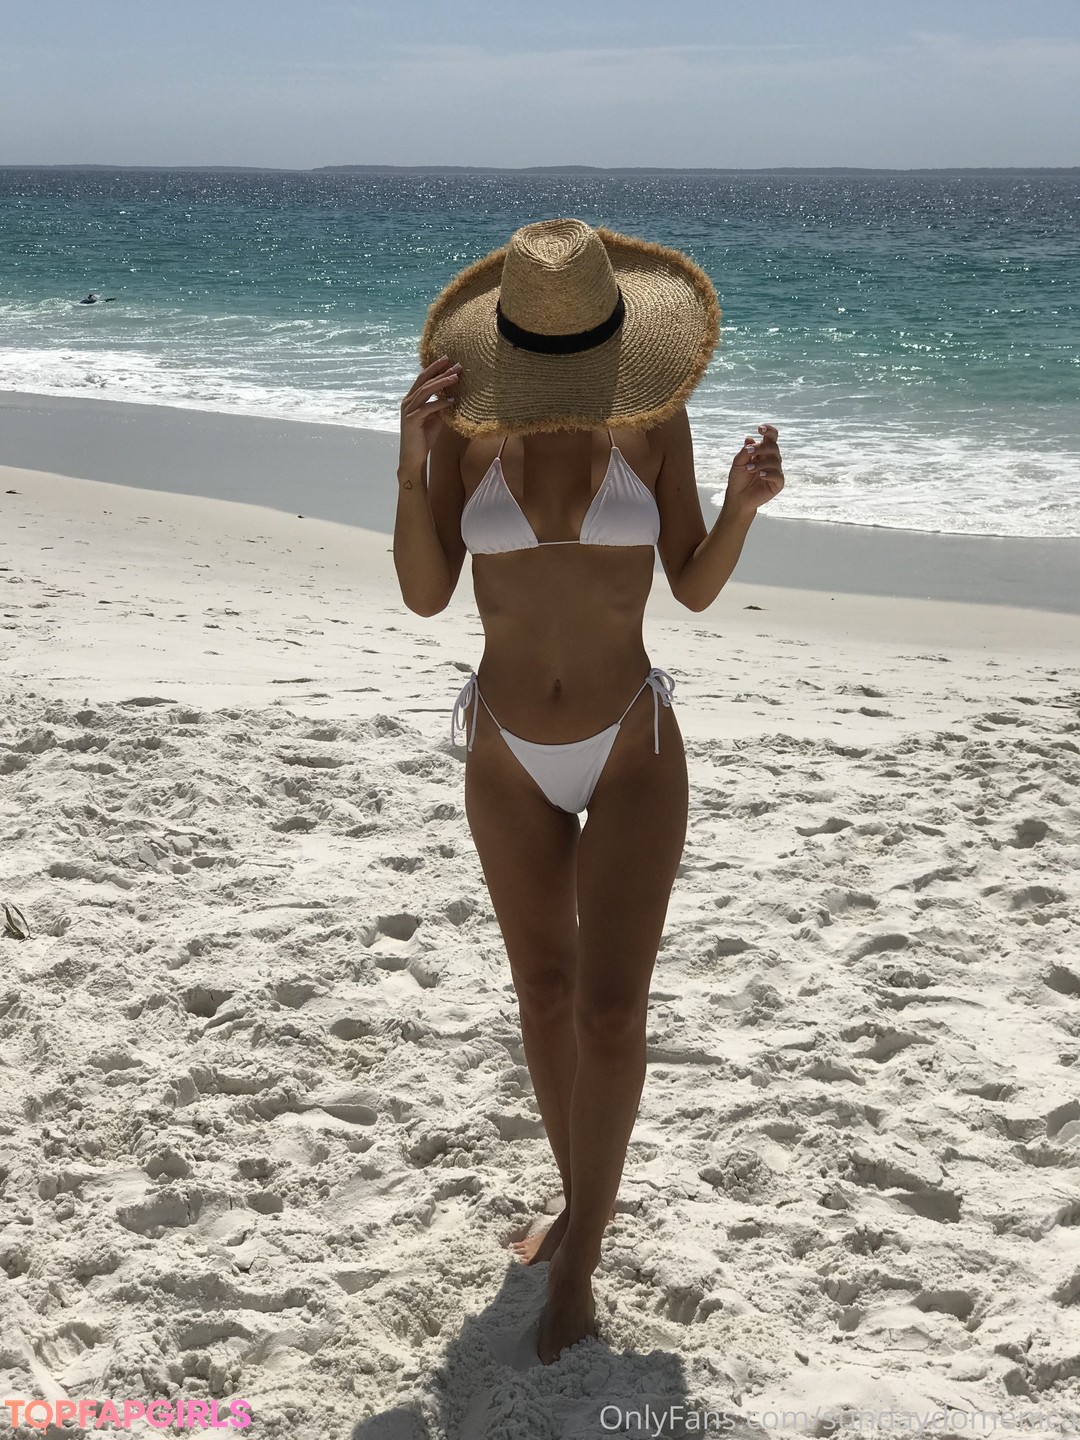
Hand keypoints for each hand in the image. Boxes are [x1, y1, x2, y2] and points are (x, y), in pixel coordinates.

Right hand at [398, 356, 460, 475]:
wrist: (413, 457)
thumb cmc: (424, 437)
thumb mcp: (435, 418)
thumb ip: (440, 405)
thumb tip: (453, 394)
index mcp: (412, 399)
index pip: (423, 378)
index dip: (434, 368)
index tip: (448, 359)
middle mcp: (407, 401)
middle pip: (424, 381)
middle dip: (440, 371)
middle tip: (455, 365)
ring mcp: (408, 410)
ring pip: (425, 392)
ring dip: (442, 384)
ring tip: (456, 378)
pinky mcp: (411, 420)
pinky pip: (427, 408)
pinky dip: (440, 404)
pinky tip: (451, 401)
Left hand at [723, 424, 784, 517]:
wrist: (738, 497)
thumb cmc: (738, 478)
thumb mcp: (738, 463)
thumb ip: (744, 451)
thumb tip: (749, 439)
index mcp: (763, 451)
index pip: (771, 437)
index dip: (769, 431)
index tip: (760, 428)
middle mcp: (771, 459)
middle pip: (773, 447)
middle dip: (761, 448)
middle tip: (748, 452)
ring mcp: (776, 471)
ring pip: (775, 461)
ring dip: (761, 463)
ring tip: (749, 468)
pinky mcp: (778, 483)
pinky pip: (778, 475)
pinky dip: (769, 473)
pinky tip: (760, 475)